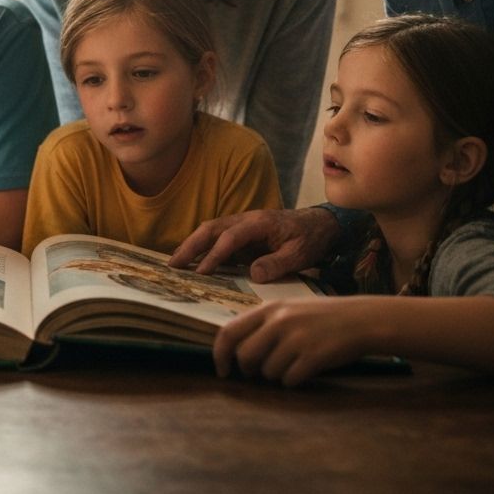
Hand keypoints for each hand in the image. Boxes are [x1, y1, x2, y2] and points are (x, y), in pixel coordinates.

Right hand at [169, 207, 340, 279]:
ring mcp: (241, 224)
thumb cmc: (310, 238)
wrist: (319, 225)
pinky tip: (194, 263)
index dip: (215, 254)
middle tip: (173, 265)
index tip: (203, 272)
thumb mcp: (299, 254)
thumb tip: (252, 275)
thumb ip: (277, 264)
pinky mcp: (242, 234)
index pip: (230, 237)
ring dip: (192, 245)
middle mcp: (245, 219)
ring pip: (210, 231)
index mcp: (259, 222)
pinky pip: (217, 239)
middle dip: (191, 245)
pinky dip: (202, 248)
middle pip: (211, 228)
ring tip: (176, 264)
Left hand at [213, 298, 375, 385]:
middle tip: (258, 372)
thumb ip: (263, 324)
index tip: (222, 370)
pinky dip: (294, 380)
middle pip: (245, 356)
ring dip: (276, 375)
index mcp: (269, 308)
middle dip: (248, 370)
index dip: (219, 354)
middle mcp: (279, 321)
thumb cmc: (320, 317)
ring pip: (267, 372)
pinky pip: (289, 380)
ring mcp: (296, 339)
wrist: (360, 319)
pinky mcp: (313, 356)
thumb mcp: (288, 310)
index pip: (229, 331)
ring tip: (292, 363)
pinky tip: (306, 369)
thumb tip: (235, 350)